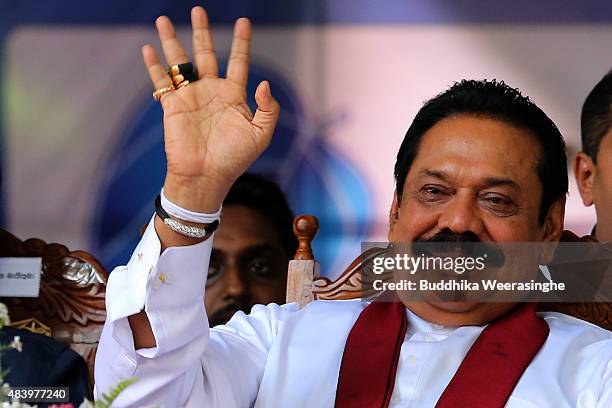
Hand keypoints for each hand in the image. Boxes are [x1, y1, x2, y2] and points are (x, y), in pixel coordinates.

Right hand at [143, 7, 279, 211]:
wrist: (206, 176)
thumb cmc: (235, 159)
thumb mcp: (261, 134)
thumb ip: (268, 108)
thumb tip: (264, 82)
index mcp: (234, 95)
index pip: (238, 61)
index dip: (242, 41)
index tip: (244, 21)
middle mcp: (211, 91)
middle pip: (206, 53)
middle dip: (203, 31)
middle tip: (199, 10)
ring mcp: (191, 97)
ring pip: (180, 62)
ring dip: (172, 41)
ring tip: (164, 20)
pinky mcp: (173, 106)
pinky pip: (162, 81)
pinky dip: (154, 66)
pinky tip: (149, 48)